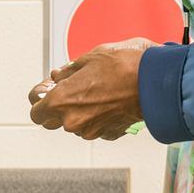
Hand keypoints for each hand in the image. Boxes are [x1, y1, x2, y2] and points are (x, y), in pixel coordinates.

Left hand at [28, 38, 153, 140]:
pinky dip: (99, 118)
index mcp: (60, 102)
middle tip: (70, 94)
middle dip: (56, 110)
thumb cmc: (123, 65)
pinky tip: (110, 102)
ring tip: (98, 93)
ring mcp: (90, 130)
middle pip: (52, 122)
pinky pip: (96, 127)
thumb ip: (67, 72)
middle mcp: (71, 121)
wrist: (157, 80)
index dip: (40, 103)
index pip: (35, 112)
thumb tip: (56, 76)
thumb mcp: (89, 58)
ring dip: (80, 113)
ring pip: (75, 125)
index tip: (47, 95)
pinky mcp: (108, 134)